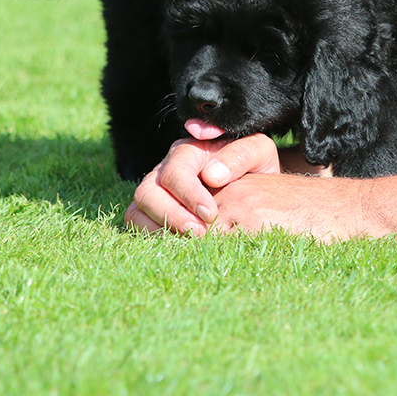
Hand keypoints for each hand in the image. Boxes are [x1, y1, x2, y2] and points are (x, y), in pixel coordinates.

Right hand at [124, 134, 281, 234]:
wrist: (255, 186)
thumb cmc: (255, 166)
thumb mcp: (258, 152)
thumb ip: (241, 154)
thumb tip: (212, 175)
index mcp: (189, 151)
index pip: (175, 171)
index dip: (188, 194)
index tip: (210, 214)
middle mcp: (166, 169)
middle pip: (147, 191)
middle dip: (171, 215)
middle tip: (199, 233)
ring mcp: (156, 191)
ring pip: (137, 210)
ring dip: (159, 229)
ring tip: (189, 242)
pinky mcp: (153, 213)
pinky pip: (138, 225)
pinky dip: (153, 236)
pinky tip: (179, 244)